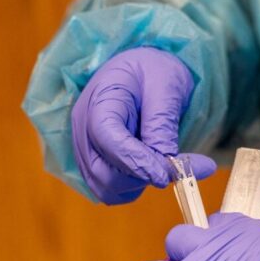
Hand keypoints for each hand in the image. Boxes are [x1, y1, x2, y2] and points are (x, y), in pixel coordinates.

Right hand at [72, 47, 215, 203]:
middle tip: (175, 166)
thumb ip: (163, 124)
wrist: (142, 70)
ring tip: (163, 162)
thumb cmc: (154, 71)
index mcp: (99, 100)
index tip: (165, 176)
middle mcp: (84, 129)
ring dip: (138, 184)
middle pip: (102, 171)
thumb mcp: (166, 86)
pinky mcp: (95, 163)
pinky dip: (133, 187)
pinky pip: (109, 189)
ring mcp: (86, 149)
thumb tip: (165, 163)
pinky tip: (151, 168)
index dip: (136, 161)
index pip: (108, 138)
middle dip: (139, 176)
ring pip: (105, 187)